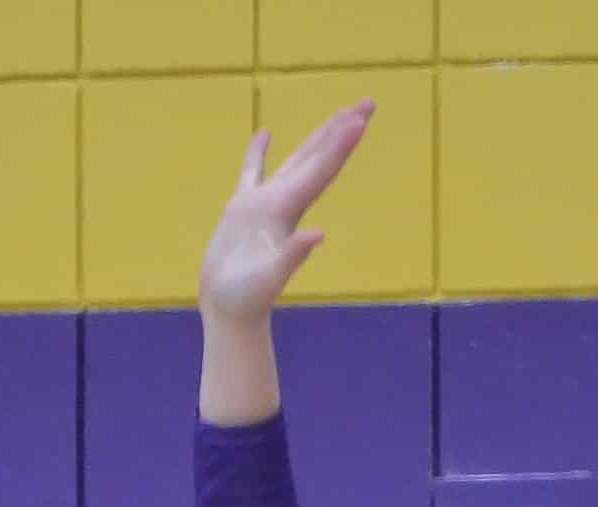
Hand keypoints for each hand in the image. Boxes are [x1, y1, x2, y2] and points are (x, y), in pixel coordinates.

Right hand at [198, 101, 374, 324]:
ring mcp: (264, 205)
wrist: (229, 312)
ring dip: (318, 136)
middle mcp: (283, 203)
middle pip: (319, 158)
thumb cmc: (246, 299)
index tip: (360, 118)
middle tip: (368, 103)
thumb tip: (316, 236)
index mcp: (288, 211)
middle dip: (342, 131)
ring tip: (339, 113)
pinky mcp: (241, 210)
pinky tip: (265, 133)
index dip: (340, 145)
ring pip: (296, 160)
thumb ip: (292, 256)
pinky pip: (253, 172)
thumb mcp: (268, 279)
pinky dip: (258, 153)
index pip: (321, 171)